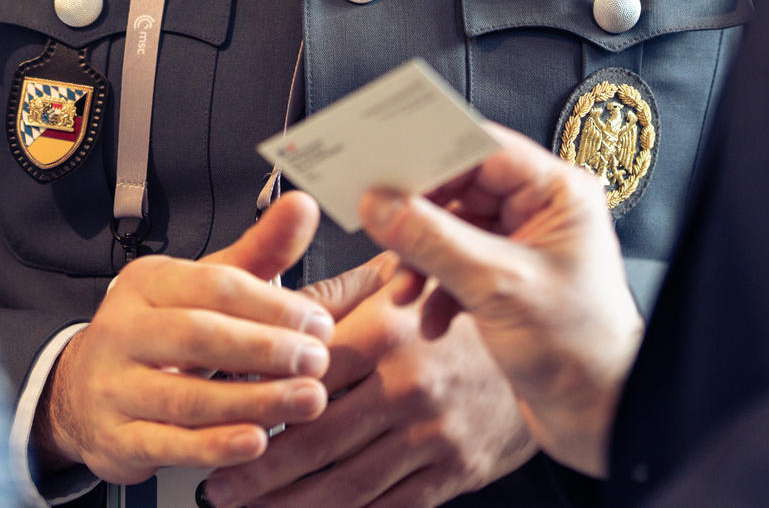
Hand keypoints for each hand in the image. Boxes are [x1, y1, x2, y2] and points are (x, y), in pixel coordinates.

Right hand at [34, 192, 335, 484]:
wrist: (84, 394)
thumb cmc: (162, 334)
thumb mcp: (205, 288)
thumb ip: (260, 251)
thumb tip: (302, 207)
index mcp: (148, 283)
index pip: (214, 286)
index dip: (273, 306)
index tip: (319, 324)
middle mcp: (124, 330)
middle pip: (199, 336)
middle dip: (265, 349)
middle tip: (317, 361)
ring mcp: (114, 386)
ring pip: (187, 396)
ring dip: (254, 401)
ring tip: (306, 400)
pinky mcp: (117, 438)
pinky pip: (170, 444)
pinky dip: (216, 446)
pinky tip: (255, 442)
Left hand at [197, 250, 536, 507]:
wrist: (550, 347)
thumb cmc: (463, 313)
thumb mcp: (401, 282)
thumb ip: (335, 295)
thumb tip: (269, 301)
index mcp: (387, 335)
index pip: (307, 378)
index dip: (258, 403)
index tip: (219, 417)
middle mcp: (408, 388)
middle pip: (317, 442)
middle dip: (260, 471)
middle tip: (217, 487)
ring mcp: (432, 436)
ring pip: (347, 484)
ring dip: (291, 505)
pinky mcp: (454, 472)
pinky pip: (390, 506)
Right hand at [355, 127, 642, 477]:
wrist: (601, 417)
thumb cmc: (578, 351)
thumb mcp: (496, 287)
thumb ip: (433, 240)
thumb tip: (380, 204)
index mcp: (558, 194)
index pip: (482, 149)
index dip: (429, 157)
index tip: (382, 167)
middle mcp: (542, 212)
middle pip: (461, 189)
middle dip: (418, 217)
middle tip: (378, 228)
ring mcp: (524, 247)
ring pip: (453, 229)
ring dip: (423, 259)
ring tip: (406, 289)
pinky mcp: (509, 281)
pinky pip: (457, 265)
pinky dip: (437, 289)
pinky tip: (431, 320)